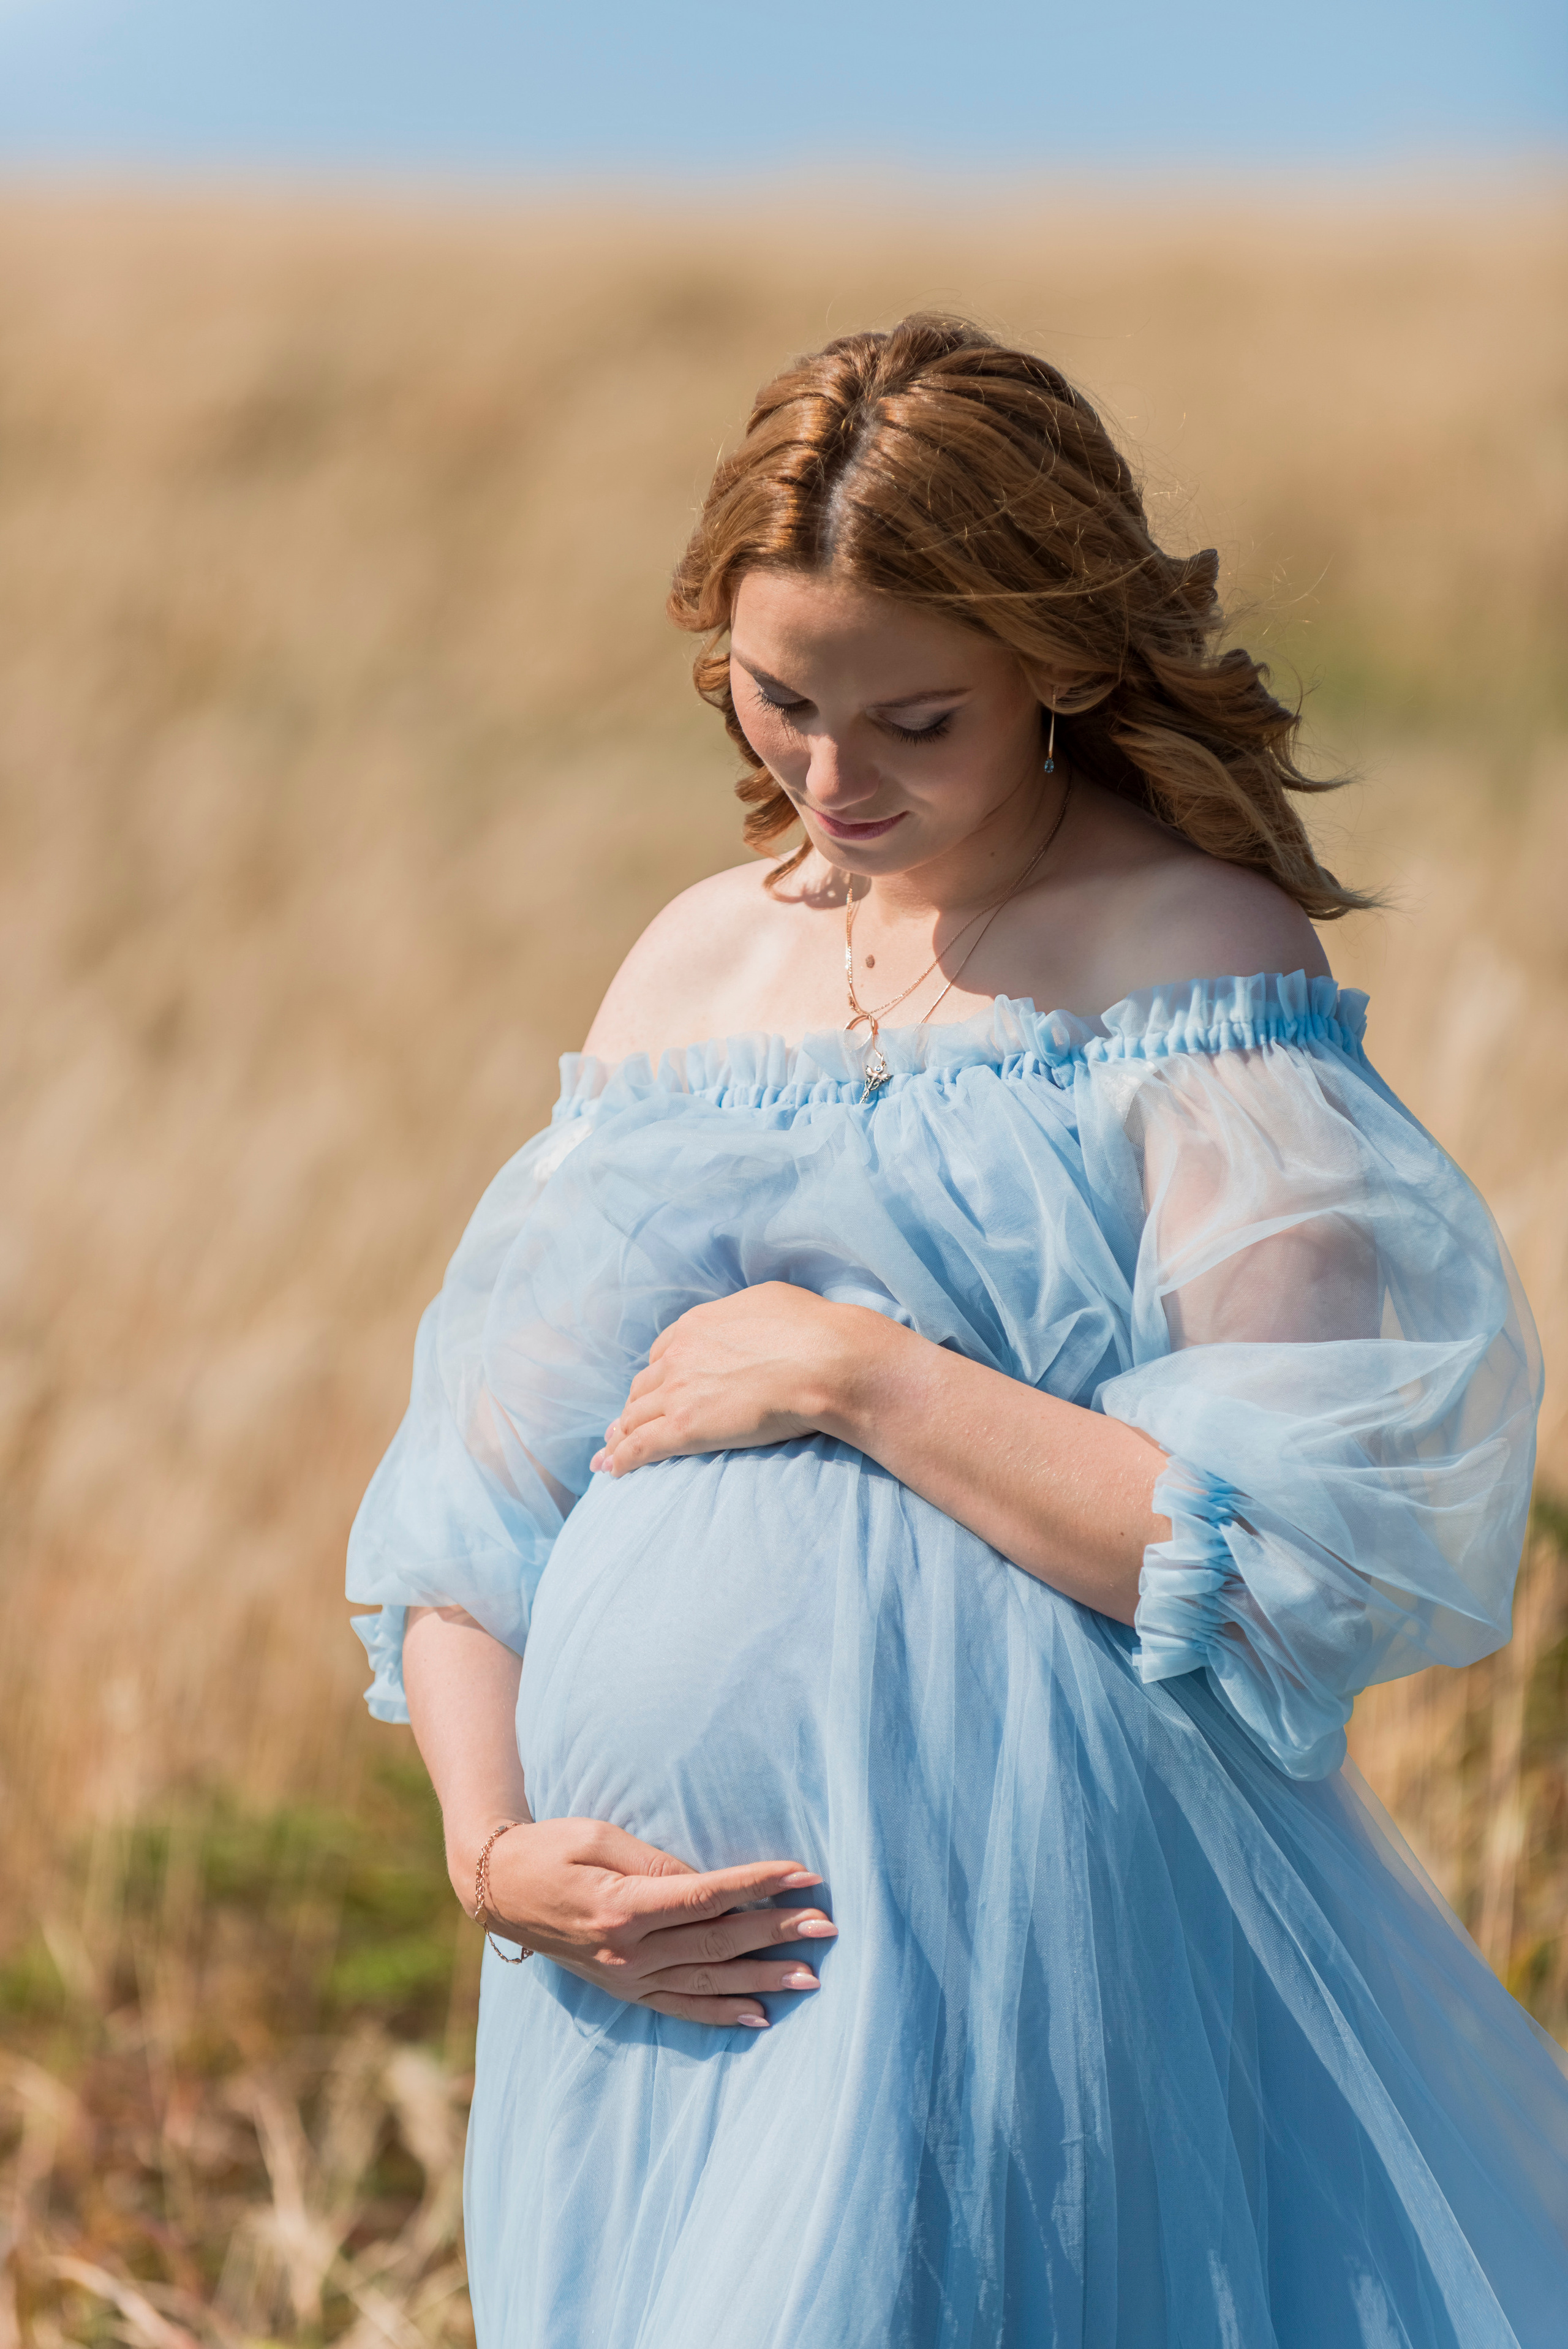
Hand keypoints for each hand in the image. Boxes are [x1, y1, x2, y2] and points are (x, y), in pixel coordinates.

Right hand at [473, 1813, 836, 2028]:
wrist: (497, 1889)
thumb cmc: (549, 1847)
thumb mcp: (596, 1835)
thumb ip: (653, 1861)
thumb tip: (706, 1884)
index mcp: (621, 1906)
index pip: (705, 1897)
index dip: (757, 1886)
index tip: (804, 1874)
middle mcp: (627, 1951)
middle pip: (716, 1943)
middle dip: (776, 1932)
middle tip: (827, 1924)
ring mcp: (625, 1978)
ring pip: (706, 1982)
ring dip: (762, 1978)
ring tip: (811, 1976)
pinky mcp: (623, 1991)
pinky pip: (679, 2008)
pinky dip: (721, 2014)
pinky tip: (759, 2016)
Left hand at [590, 1282, 875, 1475]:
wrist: (825, 1360)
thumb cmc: (812, 1330)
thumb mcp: (770, 1302)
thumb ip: (745, 1315)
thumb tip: (750, 1319)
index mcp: (697, 1325)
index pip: (663, 1354)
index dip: (655, 1376)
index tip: (653, 1391)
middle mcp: (679, 1355)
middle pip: (644, 1387)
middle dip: (632, 1407)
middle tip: (623, 1427)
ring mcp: (679, 1392)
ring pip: (634, 1416)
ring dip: (620, 1435)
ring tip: (609, 1454)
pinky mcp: (686, 1427)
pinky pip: (641, 1445)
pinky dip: (621, 1458)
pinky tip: (612, 1471)